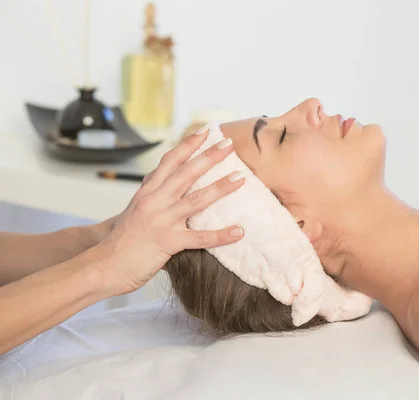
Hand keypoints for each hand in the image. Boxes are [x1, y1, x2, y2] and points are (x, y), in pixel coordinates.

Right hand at [93, 131, 244, 295]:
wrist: (103, 266)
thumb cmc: (120, 242)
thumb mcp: (133, 211)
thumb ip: (149, 195)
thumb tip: (157, 178)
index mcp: (147, 193)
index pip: (169, 162)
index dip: (187, 145)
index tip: (204, 131)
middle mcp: (154, 202)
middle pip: (186, 173)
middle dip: (209, 156)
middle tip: (229, 143)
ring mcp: (161, 221)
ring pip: (196, 199)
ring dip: (220, 187)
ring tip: (241, 178)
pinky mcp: (168, 242)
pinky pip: (200, 238)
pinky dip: (221, 235)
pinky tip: (239, 231)